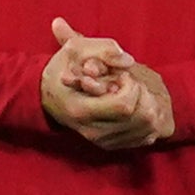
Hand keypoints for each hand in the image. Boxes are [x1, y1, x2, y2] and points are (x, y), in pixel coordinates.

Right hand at [42, 17, 169, 150]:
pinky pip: (145, 138)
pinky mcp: (112, 145)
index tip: (123, 76)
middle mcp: (93, 131)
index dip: (131, 87)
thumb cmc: (63, 68)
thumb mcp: (76, 49)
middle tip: (131, 84)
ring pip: (147, 129)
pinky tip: (136, 107)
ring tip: (132, 94)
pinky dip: (147, 121)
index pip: (124, 105)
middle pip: (141, 119)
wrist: (46, 94)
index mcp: (81, 109)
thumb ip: (104, 50)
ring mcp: (103, 141)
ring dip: (148, 107)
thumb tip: (128, 60)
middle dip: (143, 95)